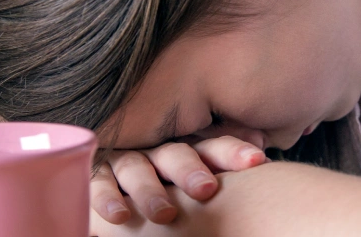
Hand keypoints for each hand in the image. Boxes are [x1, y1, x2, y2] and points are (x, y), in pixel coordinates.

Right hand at [89, 136, 267, 224]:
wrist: (127, 185)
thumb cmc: (175, 180)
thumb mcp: (202, 169)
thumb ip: (225, 157)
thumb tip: (261, 143)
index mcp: (190, 146)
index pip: (213, 145)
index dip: (233, 152)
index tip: (257, 160)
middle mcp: (158, 149)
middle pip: (175, 154)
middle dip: (190, 170)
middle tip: (206, 189)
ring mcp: (126, 159)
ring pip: (136, 168)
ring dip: (148, 190)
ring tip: (164, 214)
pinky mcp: (99, 175)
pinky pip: (99, 183)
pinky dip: (106, 198)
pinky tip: (119, 216)